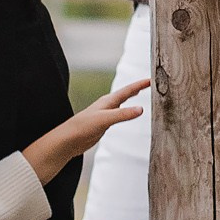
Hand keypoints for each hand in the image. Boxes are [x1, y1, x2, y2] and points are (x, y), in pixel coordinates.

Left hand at [24, 77, 152, 181]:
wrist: (68, 140)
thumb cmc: (82, 127)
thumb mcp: (105, 120)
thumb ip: (122, 114)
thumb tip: (141, 109)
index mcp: (108, 101)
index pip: (128, 90)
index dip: (140, 85)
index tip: (151, 79)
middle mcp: (107, 105)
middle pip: (125, 94)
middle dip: (137, 89)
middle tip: (148, 83)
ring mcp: (105, 114)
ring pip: (122, 104)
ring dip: (131, 99)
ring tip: (139, 94)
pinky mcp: (103, 124)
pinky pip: (119, 115)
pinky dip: (126, 112)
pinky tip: (126, 114)